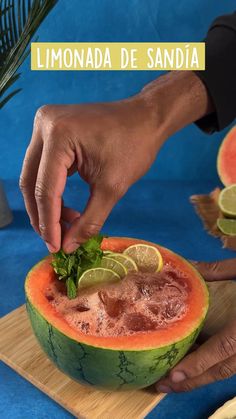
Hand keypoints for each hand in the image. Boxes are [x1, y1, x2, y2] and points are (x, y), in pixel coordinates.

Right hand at [20, 97, 161, 252]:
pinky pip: (43, 167)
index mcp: (59, 135)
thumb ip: (88, 221)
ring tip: (66, 226)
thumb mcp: (112, 188)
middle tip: (55, 241)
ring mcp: (44, 125)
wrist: (145, 119)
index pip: (45, 189)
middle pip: (31, 182)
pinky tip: (65, 209)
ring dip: (46, 205)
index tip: (56, 247)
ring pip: (34, 176)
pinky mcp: (50, 131)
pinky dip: (51, 190)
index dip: (49, 223)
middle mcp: (44, 125)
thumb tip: (68, 247)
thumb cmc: (135, 147)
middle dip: (42, 216)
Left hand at [155, 259, 235, 392]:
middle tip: (164, 385)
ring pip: (230, 370)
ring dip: (202, 376)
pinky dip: (216, 366)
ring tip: (176, 380)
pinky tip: (199, 363)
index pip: (223, 348)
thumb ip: (217, 271)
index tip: (174, 375)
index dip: (198, 364)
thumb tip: (188, 266)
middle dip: (193, 381)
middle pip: (224, 369)